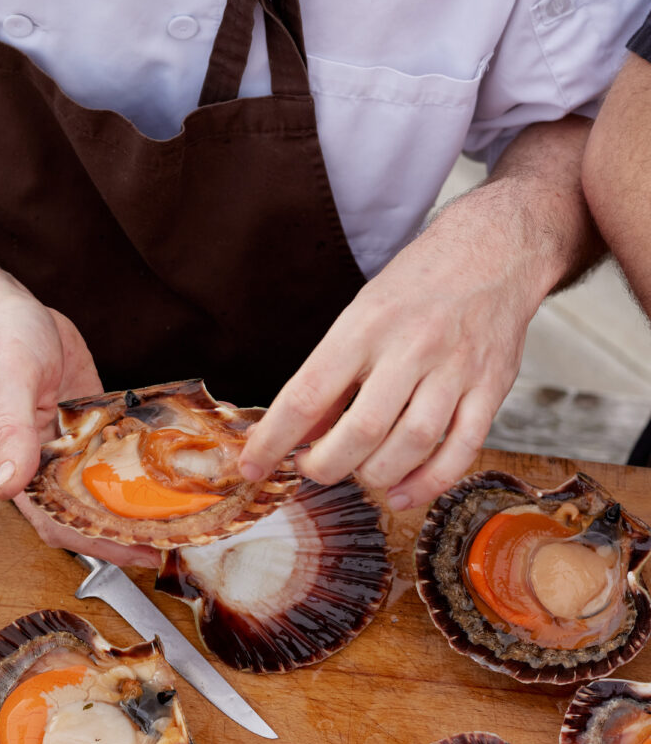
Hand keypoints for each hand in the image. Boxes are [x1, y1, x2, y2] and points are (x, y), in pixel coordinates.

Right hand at [0, 290, 160, 566]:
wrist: (9, 307)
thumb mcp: (10, 384)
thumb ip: (11, 436)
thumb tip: (7, 487)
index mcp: (25, 464)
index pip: (59, 522)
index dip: (96, 544)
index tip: (136, 553)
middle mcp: (51, 461)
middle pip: (89, 511)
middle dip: (127, 531)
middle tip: (173, 539)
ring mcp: (74, 442)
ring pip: (107, 484)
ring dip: (138, 501)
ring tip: (181, 511)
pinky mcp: (92, 419)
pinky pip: (118, 447)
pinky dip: (142, 458)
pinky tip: (174, 462)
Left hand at [239, 184, 548, 510]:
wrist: (492, 251)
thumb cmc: (416, 287)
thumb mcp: (358, 316)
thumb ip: (331, 376)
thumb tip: (297, 435)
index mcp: (365, 326)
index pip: (308, 395)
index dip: (274, 440)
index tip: (251, 467)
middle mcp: (411, 347)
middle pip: (360, 431)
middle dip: (324, 466)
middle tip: (310, 468)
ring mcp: (455, 370)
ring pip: (410, 445)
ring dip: (373, 476)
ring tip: (355, 475)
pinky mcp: (491, 388)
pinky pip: (460, 451)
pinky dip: (426, 483)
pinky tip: (399, 492)